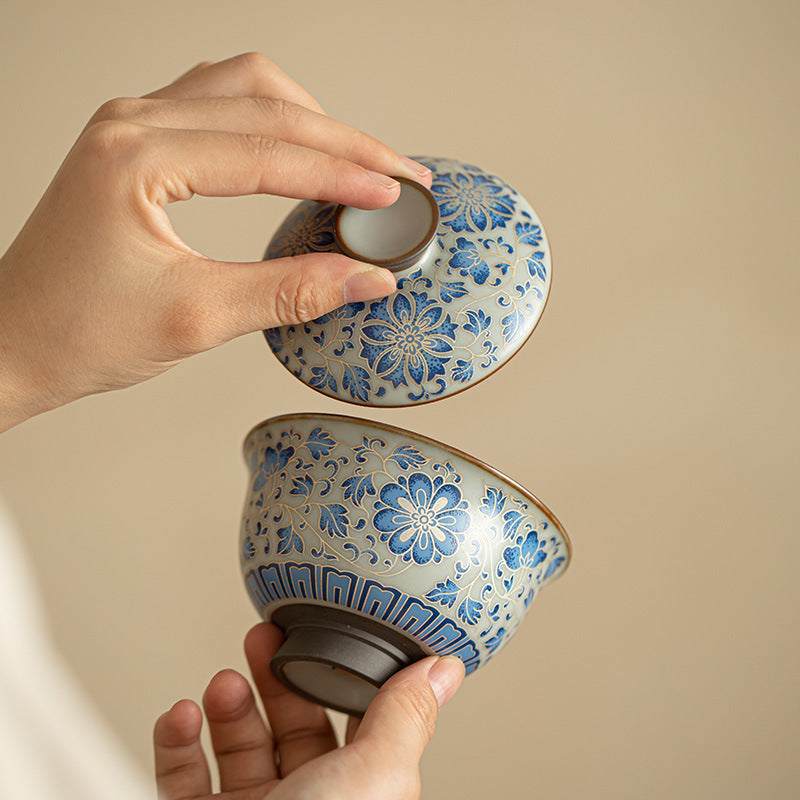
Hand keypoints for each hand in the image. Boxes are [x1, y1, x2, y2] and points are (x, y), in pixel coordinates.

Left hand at [0, 53, 431, 431]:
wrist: (14, 342)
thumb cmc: (78, 331)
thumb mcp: (197, 318)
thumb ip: (290, 292)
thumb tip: (366, 278)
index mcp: (137, 157)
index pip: (269, 151)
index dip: (342, 173)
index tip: (395, 193)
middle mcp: (132, 123)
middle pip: (265, 101)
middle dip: (342, 139)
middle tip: (397, 172)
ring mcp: (131, 126)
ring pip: (242, 87)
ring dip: (308, 118)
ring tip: (356, 158)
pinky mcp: (135, 144)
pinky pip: (216, 103)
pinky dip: (270, 121)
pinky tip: (295, 149)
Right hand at [153, 622, 464, 799]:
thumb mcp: (372, 779)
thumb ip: (405, 719)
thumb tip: (444, 669)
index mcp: (358, 794)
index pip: (354, 723)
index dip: (338, 675)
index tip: (320, 634)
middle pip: (293, 728)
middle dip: (275, 679)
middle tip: (261, 642)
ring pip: (238, 748)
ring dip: (228, 707)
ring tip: (224, 684)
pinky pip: (182, 778)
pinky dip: (177, 742)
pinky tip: (182, 716)